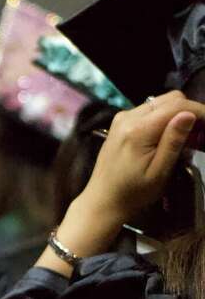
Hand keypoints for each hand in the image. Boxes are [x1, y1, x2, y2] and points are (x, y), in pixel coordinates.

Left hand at [38, 90, 204, 276]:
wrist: (103, 199)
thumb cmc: (133, 192)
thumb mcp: (160, 171)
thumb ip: (174, 141)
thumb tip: (189, 114)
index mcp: (138, 129)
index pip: (177, 106)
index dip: (200, 112)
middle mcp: (128, 117)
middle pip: (169, 99)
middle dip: (191, 112)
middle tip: (202, 135)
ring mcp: (122, 118)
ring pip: (160, 103)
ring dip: (179, 115)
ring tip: (190, 139)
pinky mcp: (121, 123)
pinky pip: (149, 111)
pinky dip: (165, 119)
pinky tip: (171, 138)